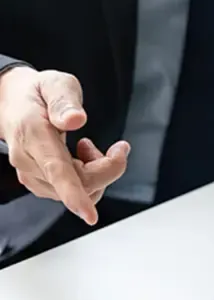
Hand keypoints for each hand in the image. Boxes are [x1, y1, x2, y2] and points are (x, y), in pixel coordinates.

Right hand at [0, 66, 129, 224]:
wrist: (11, 102)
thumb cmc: (38, 93)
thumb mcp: (56, 84)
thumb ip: (65, 101)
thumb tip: (76, 119)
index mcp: (33, 135)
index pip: (56, 171)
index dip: (75, 195)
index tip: (90, 216)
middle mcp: (29, 161)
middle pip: (82, 183)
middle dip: (108, 168)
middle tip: (116, 147)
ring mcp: (32, 176)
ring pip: (81, 191)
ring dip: (97, 171)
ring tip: (87, 146)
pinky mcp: (39, 183)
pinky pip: (74, 192)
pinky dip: (87, 177)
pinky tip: (79, 157)